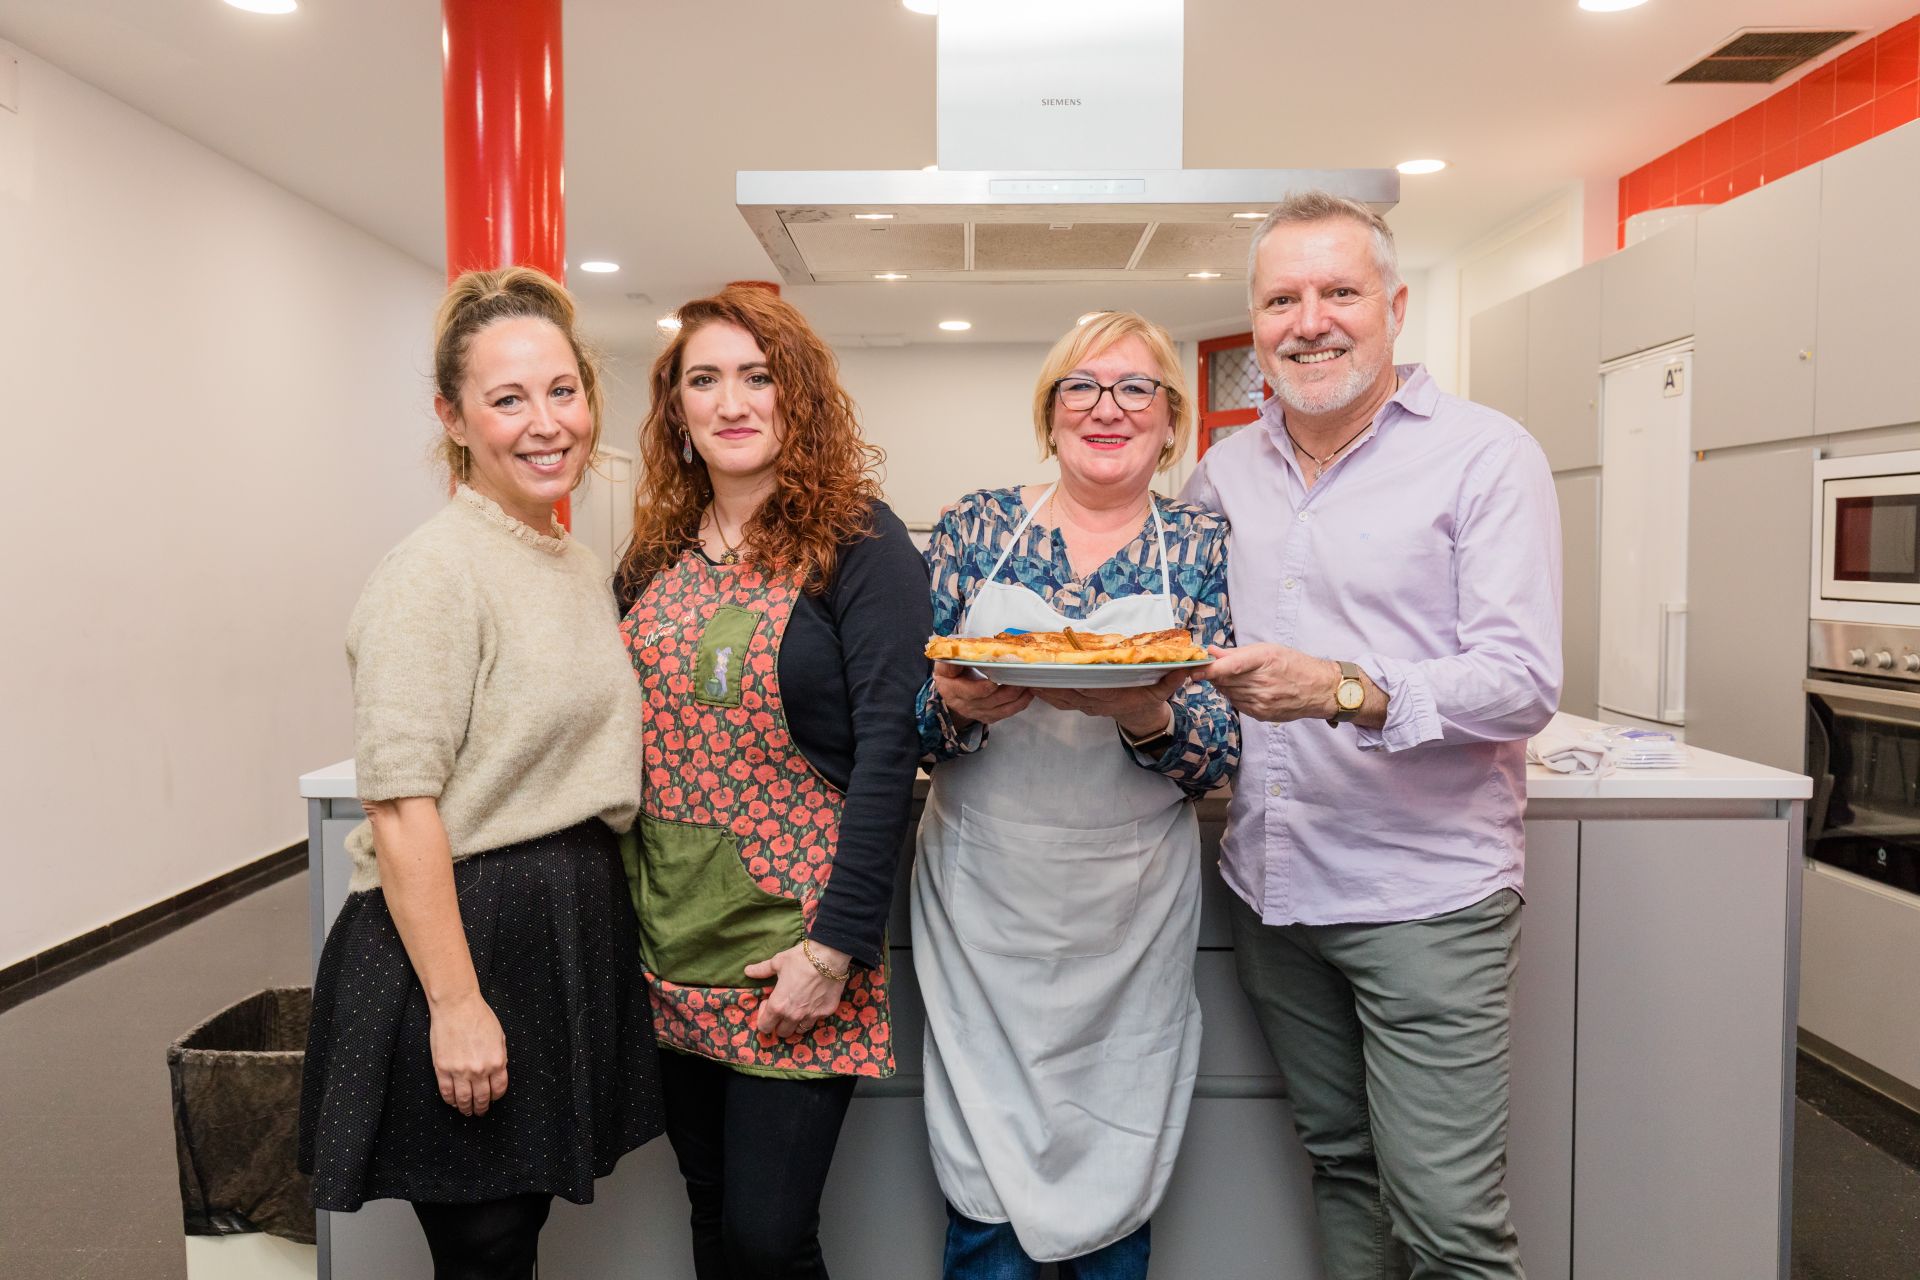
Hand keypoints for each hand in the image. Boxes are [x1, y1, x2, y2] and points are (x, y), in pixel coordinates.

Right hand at [429, 991, 508, 1115]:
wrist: (456, 1006)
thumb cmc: (479, 1016)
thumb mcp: (499, 1037)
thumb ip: (499, 1057)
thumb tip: (498, 1072)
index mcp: (496, 1061)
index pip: (499, 1089)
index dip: (496, 1097)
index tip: (493, 1099)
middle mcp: (479, 1070)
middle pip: (482, 1098)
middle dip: (481, 1107)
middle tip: (480, 1111)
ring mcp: (459, 1070)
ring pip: (464, 1099)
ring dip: (466, 1108)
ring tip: (466, 1111)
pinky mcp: (442, 1068)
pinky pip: (446, 1091)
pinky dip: (450, 1100)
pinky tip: (453, 1102)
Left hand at [744, 941, 850, 1038]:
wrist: (829, 956)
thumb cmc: (800, 959)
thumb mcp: (777, 963)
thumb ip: (761, 970)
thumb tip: (747, 971)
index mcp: (778, 1006)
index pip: (764, 1027)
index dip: (764, 1017)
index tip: (768, 1004)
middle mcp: (793, 1015)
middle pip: (782, 1033)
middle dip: (779, 1023)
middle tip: (782, 1008)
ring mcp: (811, 1016)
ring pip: (800, 1030)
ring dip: (796, 1023)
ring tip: (797, 1008)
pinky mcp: (826, 1012)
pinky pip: (816, 1020)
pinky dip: (812, 1015)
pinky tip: (813, 1001)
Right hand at [933, 660, 1034, 728]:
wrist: (949, 689)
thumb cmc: (950, 672)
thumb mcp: (945, 662)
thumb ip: (952, 658)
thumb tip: (961, 652)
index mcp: (952, 690)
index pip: (971, 692)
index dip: (985, 687)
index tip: (998, 676)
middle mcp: (965, 705)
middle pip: (991, 701)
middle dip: (1009, 690)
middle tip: (1023, 677)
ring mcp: (977, 713)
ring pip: (1002, 710)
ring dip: (1018, 698)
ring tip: (1029, 684)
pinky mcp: (988, 716)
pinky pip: (1006, 713)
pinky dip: (1020, 704)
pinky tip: (1028, 694)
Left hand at [1031, 669, 1189, 738]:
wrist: (1140, 717)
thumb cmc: (1148, 698)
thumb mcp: (1163, 691)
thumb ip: (1171, 680)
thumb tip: (1183, 670)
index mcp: (1113, 696)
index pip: (1094, 689)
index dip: (1079, 682)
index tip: (1065, 672)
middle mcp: (1095, 702)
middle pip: (1070, 693)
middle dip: (1052, 683)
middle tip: (1033, 669)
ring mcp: (1085, 705)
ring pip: (1060, 698)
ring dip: (1042, 689)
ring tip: (1023, 677)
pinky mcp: (1078, 705)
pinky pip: (1058, 701)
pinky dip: (1043, 694)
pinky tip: (1029, 684)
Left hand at [1200, 644, 1337, 723]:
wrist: (1319, 689)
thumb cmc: (1294, 665)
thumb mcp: (1268, 650)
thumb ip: (1236, 653)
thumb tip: (1211, 652)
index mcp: (1265, 660)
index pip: (1230, 666)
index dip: (1209, 669)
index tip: (1194, 669)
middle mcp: (1263, 682)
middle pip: (1225, 680)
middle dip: (1215, 674)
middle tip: (1214, 667)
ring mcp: (1262, 701)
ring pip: (1228, 693)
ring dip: (1225, 685)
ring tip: (1238, 677)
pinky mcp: (1261, 714)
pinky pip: (1237, 703)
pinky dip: (1235, 695)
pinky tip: (1246, 689)